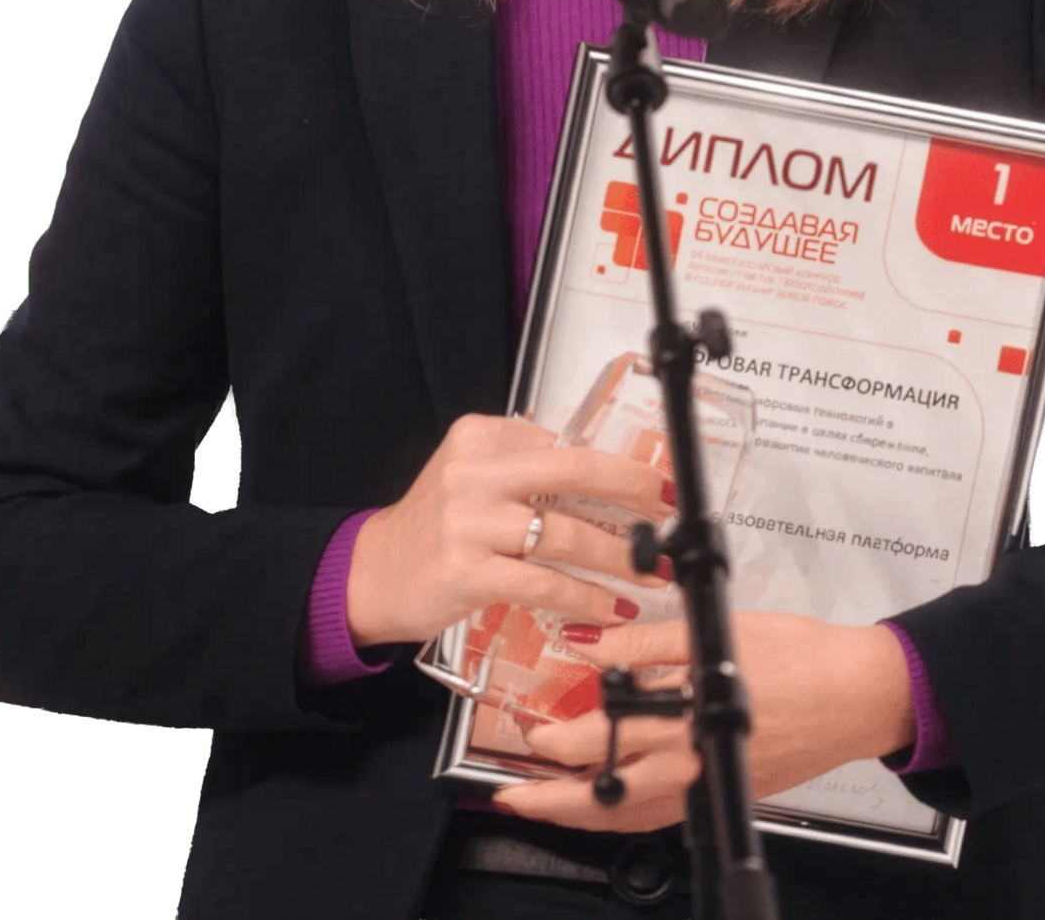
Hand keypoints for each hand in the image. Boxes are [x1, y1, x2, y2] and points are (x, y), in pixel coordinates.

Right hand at [345, 414, 674, 649]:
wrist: (373, 576)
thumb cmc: (436, 528)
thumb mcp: (475, 478)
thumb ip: (528, 469)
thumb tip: (608, 480)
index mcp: (481, 437)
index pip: (564, 443)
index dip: (618, 463)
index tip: (656, 482)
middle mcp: (475, 472)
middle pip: (573, 470)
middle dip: (633, 489)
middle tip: (671, 510)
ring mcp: (469, 522)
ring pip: (565, 533)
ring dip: (620, 556)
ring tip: (655, 571)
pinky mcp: (468, 572)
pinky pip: (544, 583)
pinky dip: (586, 597)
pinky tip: (611, 608)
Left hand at [495, 614, 915, 832]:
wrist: (858, 692)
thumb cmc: (800, 657)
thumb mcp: (714, 633)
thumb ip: (648, 643)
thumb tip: (593, 647)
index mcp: (687, 723)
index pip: (604, 742)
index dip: (558, 740)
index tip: (530, 732)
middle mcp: (695, 767)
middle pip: (608, 796)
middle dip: (553, 797)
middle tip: (516, 791)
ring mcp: (711, 787)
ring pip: (632, 817)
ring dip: (585, 814)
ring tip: (547, 806)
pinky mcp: (727, 793)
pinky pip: (663, 816)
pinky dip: (627, 814)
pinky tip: (611, 802)